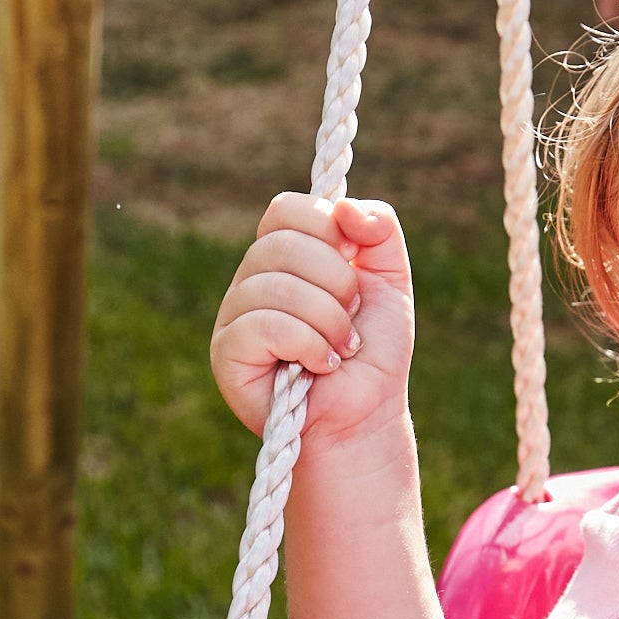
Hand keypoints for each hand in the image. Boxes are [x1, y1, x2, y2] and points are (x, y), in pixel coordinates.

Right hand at [211, 194, 415, 445]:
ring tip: (342, 348)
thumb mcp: (392, 278)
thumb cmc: (373, 349)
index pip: (286, 209)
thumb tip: (344, 205)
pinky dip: (309, 343)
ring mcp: (233, 314)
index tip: (355, 262)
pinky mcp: (227, 352)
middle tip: (352, 317)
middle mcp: (251, 278)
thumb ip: (380, 229)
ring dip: (329, 320)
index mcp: (284, 255)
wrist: (366, 413)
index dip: (326, 227)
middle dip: (337, 282)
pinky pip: (265, 324)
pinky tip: (323, 364)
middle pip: (282, 243)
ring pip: (276, 285)